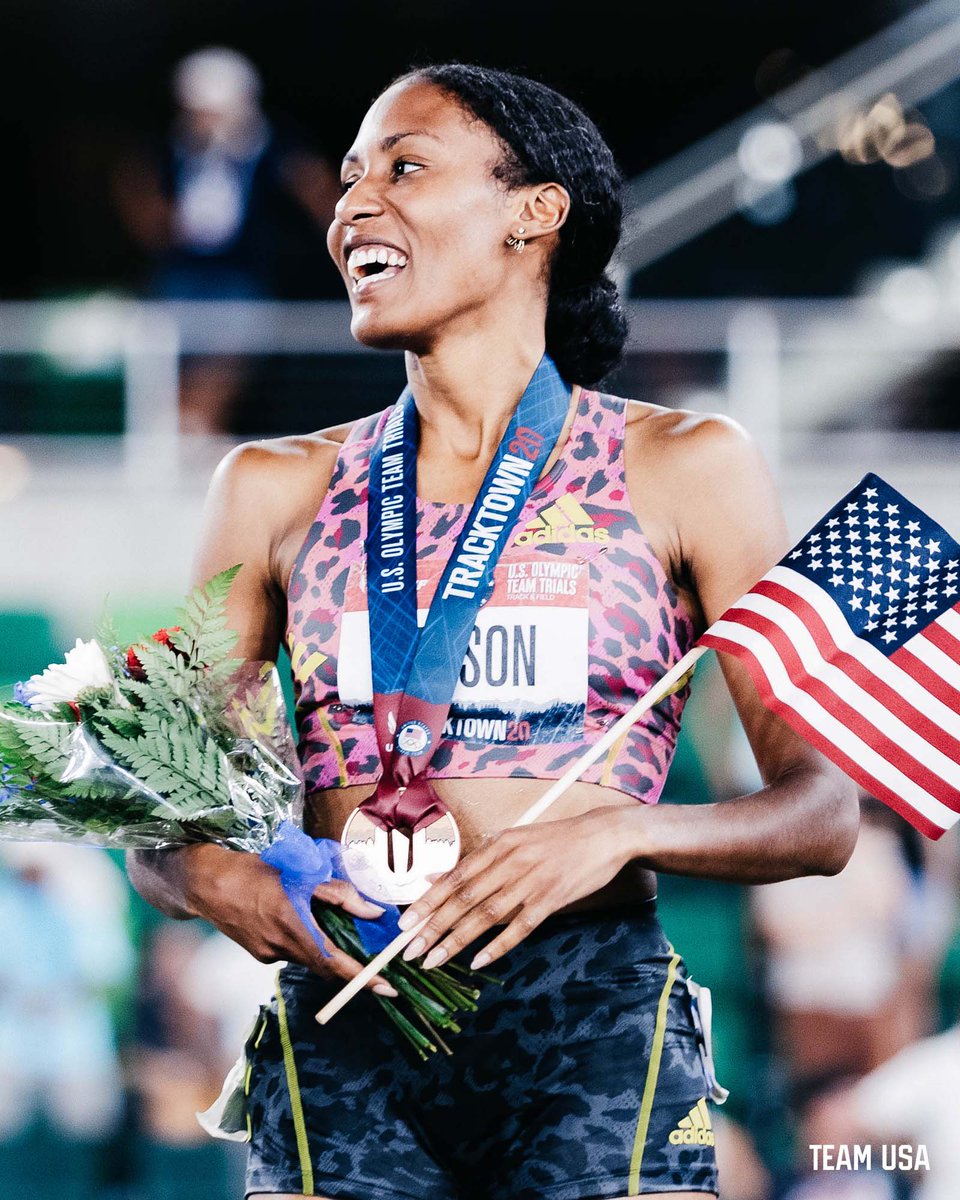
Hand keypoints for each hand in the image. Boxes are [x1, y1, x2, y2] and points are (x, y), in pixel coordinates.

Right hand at [185, 845, 397, 995]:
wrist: (207, 883)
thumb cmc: (255, 872)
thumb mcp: (302, 876)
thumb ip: (340, 895)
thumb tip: (374, 911)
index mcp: (294, 929)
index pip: (336, 965)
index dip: (364, 979)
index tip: (388, 989)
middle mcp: (281, 949)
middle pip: (325, 966)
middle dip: (350, 967)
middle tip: (374, 962)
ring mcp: (267, 955)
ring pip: (308, 958)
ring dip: (325, 949)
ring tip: (337, 927)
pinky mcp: (259, 952)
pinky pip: (291, 952)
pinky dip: (304, 942)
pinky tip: (300, 919)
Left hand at [396, 806, 633, 970]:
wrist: (604, 835)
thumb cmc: (556, 839)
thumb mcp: (514, 840)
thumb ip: (478, 861)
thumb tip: (436, 878)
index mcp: (499, 844)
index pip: (455, 876)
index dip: (427, 901)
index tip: (405, 923)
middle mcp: (510, 861)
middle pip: (464, 897)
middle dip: (433, 925)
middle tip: (409, 949)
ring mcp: (531, 881)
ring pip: (486, 914)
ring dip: (457, 940)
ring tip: (433, 960)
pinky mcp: (552, 899)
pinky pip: (520, 926)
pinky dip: (498, 945)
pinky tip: (477, 962)